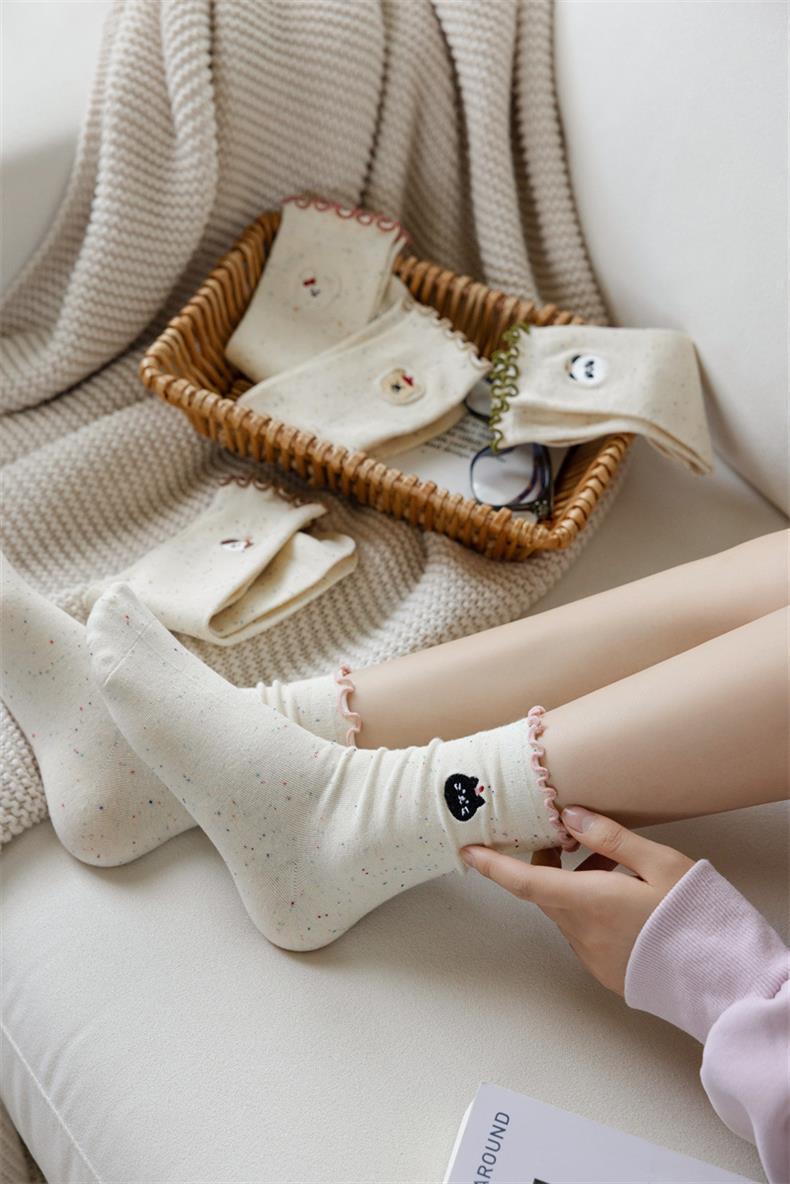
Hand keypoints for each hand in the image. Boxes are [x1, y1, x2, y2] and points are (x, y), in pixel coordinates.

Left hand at [461, 807, 693, 994]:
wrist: (719, 977)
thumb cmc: (691, 914)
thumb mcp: (658, 863)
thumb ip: (610, 837)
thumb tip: (571, 815)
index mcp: (585, 901)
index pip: (523, 880)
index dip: (492, 865)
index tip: (468, 850)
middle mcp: (579, 931)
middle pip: (545, 891)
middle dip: (547, 863)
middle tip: (566, 837)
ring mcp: (592, 955)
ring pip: (566, 910)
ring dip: (575, 884)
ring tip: (615, 864)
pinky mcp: (607, 970)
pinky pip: (584, 931)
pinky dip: (590, 907)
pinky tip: (623, 896)